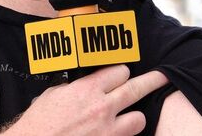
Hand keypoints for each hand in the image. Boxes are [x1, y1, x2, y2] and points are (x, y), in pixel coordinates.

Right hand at [1, 65, 167, 134]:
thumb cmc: (37, 125)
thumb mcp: (53, 96)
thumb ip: (75, 88)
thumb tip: (85, 86)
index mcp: (87, 90)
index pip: (120, 71)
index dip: (121, 73)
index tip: (121, 76)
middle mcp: (102, 107)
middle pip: (137, 88)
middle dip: (153, 81)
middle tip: (164, 77)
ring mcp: (107, 130)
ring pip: (139, 118)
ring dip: (135, 118)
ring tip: (128, 119)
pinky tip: (117, 134)